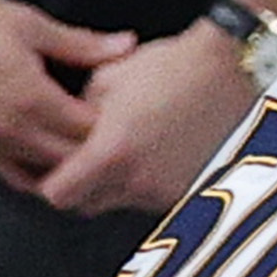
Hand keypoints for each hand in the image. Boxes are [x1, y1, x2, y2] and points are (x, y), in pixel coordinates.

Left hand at [35, 28, 255, 218]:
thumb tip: (63, 134)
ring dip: (110, 184)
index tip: (47, 168)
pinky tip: (148, 153)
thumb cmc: (171, 70)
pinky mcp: (186, 193)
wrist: (229, 74)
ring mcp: (164, 192)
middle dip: (76, 186)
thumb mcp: (106, 80)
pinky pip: (147, 197)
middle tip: (77, 159)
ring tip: (120, 149)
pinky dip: (140, 182)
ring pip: (117, 202)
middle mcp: (138, 181)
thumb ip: (75, 116)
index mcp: (112, 152)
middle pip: (85, 206)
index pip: (58, 194)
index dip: (47, 182)